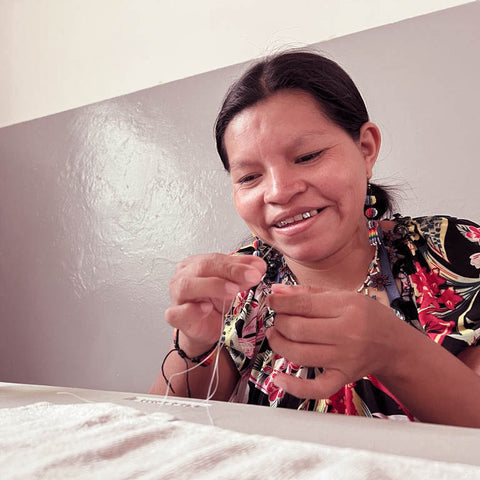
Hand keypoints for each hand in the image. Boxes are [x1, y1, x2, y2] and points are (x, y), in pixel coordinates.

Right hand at [166, 253, 265, 353]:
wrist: (206, 327)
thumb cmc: (214, 303)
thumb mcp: (233, 285)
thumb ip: (244, 273)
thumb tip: (259, 265)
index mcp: (195, 264)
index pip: (216, 259)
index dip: (237, 264)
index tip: (257, 269)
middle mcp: (183, 276)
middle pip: (203, 267)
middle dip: (230, 272)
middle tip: (251, 277)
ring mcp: (176, 296)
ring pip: (188, 286)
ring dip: (213, 286)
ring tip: (233, 290)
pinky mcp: (175, 316)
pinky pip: (178, 312)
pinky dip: (192, 309)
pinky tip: (206, 308)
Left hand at [265, 284, 406, 398]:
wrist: (393, 345)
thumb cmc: (367, 316)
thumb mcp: (341, 295)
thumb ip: (307, 293)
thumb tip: (276, 291)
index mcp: (347, 308)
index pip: (304, 305)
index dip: (280, 302)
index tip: (271, 300)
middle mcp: (347, 334)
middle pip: (298, 330)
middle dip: (279, 322)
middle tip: (278, 318)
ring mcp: (345, 359)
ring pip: (300, 355)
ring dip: (279, 344)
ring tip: (276, 335)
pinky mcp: (343, 378)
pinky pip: (316, 388)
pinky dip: (294, 386)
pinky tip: (278, 378)